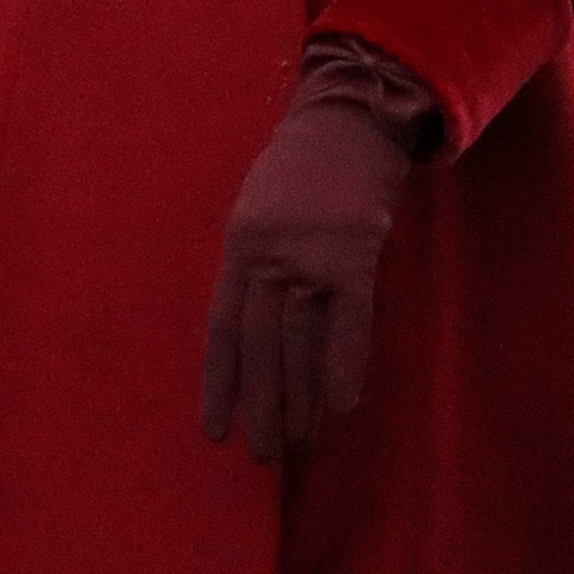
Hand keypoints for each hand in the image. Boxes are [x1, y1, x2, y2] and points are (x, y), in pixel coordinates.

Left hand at [200, 36, 434, 463]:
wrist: (350, 120)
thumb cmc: (303, 168)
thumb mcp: (259, 210)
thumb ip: (255, 264)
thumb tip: (254, 331)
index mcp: (239, 246)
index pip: (222, 330)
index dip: (221, 385)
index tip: (218, 432)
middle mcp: (268, 256)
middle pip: (262, 345)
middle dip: (263, 405)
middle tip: (266, 454)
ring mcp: (311, 254)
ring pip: (301, 341)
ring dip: (301, 397)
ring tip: (302, 441)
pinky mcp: (355, 253)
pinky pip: (349, 320)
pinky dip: (344, 364)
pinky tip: (341, 406)